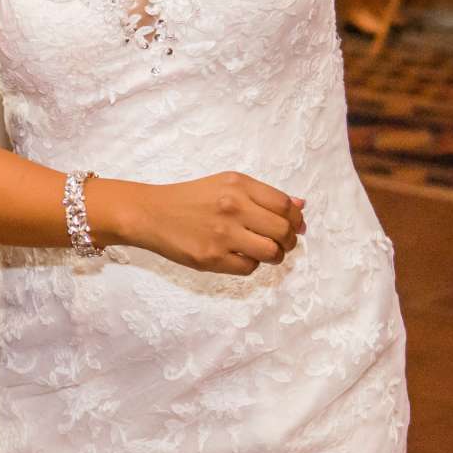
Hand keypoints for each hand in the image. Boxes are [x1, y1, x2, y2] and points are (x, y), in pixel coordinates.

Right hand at [96, 171, 305, 275]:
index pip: (285, 205)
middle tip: (282, 242)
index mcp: (238, 184)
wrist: (151, 213)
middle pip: (283, 230)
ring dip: (275, 255)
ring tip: (265, 251)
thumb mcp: (226, 184)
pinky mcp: (212, 258)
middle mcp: (233, 207)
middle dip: (289, 240)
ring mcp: (223, 234)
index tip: (296, 226)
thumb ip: (263, 195)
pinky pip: (249, 268)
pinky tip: (240, 255)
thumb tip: (301, 206)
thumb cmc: (190, 198)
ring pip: (272, 252)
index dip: (296, 219)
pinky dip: (251, 264)